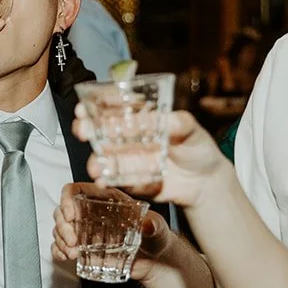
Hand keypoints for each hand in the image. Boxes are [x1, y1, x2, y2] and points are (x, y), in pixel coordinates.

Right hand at [50, 182, 173, 282]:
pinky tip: (66, 256)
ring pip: (59, 229)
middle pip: (62, 211)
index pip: (77, 190)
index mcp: (105, 199)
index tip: (70, 215)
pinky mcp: (83, 248)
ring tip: (73, 253)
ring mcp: (84, 231)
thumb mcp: (158, 227)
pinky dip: (59, 251)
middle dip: (63, 227)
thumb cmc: (155, 237)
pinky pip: (61, 246)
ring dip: (61, 241)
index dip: (67, 199)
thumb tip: (147, 225)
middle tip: (73, 241)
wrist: (154, 261)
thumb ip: (155, 225)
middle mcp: (90, 212)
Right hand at [73, 109, 230, 206]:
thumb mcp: (191, 129)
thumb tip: (162, 120)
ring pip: (105, 159)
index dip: (96, 106)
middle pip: (101, 132)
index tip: (84, 106)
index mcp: (139, 119)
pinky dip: (109, 181)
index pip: (113, 108)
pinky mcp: (131, 181)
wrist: (205, 181)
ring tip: (95, 166)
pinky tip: (103, 181)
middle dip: (87, 129)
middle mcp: (128, 138)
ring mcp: (128, 160)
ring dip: (95, 161)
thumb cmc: (197, 148)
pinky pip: (117, 181)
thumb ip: (178, 123)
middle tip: (81, 129)